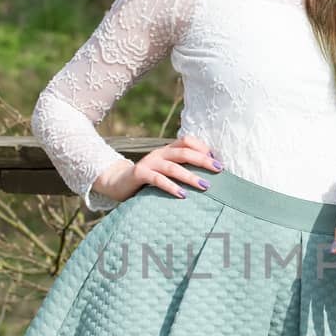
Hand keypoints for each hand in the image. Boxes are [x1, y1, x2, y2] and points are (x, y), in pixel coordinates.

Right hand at [91, 135, 222, 202]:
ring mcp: (149, 163)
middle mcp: (159, 153)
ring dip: (190, 176)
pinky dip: (171, 187)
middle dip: (203, 160)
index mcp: (167, 150)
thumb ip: (180, 170)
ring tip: (204, 186)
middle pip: (184, 152)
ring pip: (173, 167)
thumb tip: (207, 178)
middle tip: (218, 170)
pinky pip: (157, 179)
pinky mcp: (140, 174)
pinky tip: (182, 195)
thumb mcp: (165, 171)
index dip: (202, 147)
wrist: (117, 183)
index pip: (186, 141)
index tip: (216, 160)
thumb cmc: (147, 180)